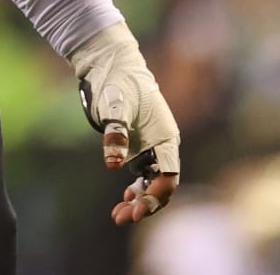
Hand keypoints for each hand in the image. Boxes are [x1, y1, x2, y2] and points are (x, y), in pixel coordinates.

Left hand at [68, 22, 180, 225]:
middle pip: (161, 184)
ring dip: (138, 200)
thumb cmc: (117, 81)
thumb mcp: (114, 105)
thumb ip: (115, 134)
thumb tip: (114, 165)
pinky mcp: (138, 145)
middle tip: (121, 217)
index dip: (155, 195)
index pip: (168, 176)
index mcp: (165, 136)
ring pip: (152, 183)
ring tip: (118, 215)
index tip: (137, 209)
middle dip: (145, 204)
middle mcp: (162, 145)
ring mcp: (151, 146)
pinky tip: (123, 198)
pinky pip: (142, 175)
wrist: (111, 62)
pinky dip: (135, 189)